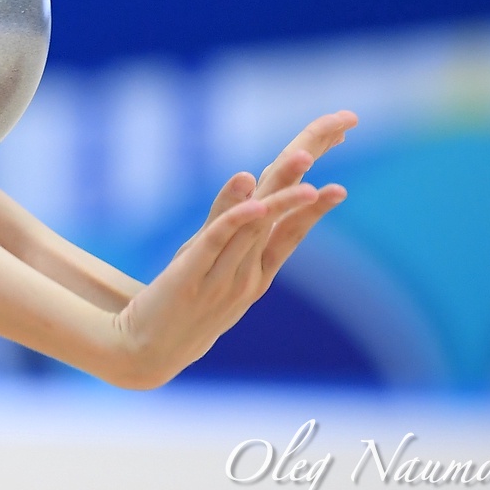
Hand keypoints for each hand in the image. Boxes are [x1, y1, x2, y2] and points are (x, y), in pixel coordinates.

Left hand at [107, 111, 356, 388]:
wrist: (147, 352)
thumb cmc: (183, 302)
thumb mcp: (210, 256)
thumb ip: (229, 221)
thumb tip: (250, 180)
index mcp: (259, 269)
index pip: (295, 226)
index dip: (318, 200)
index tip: (343, 174)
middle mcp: (249, 272)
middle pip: (282, 215)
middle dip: (306, 175)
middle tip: (336, 137)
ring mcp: (223, 277)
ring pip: (257, 226)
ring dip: (281, 191)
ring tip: (302, 157)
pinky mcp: (189, 277)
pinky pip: (215, 241)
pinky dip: (235, 218)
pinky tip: (253, 199)